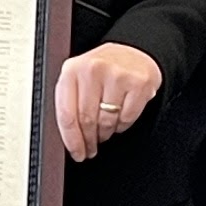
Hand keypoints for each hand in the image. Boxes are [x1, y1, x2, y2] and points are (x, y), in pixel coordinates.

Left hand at [54, 42, 165, 162]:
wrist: (133, 52)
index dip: (72, 140)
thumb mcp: (78, 79)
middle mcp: (93, 69)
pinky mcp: (138, 83)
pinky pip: (127, 119)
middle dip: (89, 141)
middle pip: (87, 121)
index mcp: (72, 69)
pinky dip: (122, 125)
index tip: (76, 153)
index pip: (66, 114)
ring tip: (105, 129)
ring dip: (105, 133)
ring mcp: (117, 75)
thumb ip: (69, 102)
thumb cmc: (102, 70)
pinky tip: (120, 116)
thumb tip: (68, 138)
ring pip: (107, 122)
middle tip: (91, 148)